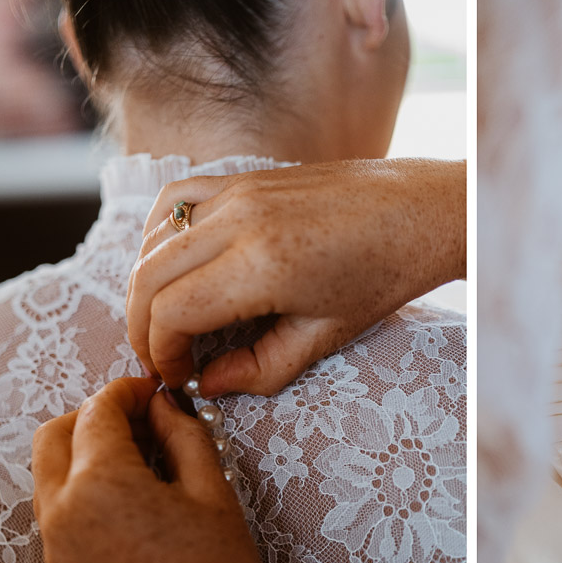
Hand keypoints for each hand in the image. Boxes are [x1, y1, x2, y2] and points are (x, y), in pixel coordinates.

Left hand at [32, 377, 307, 562]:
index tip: (153, 394)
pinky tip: (129, 493)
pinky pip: (55, 507)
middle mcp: (63, 512)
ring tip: (141, 457)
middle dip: (95, 415)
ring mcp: (55, 544)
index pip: (98, 410)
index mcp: (99, 485)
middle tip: (142, 418)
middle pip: (56, 433)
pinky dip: (80, 485)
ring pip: (49, 470)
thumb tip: (163, 407)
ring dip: (84, 450)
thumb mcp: (212, 491)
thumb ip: (181, 434)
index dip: (128, 392)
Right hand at [126, 158, 465, 396]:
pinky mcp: (242, 178)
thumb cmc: (382, 275)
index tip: (179, 377)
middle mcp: (240, 221)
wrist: (419, 211)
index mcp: (262, 264)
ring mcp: (238, 192)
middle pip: (148, 276)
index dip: (161, 353)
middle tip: (161, 359)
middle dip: (142, 327)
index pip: (171, 311)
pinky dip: (158, 236)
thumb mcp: (326, 336)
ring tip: (165, 321)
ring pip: (153, 238)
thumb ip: (261, 367)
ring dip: (146, 285)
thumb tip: (209, 384)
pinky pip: (175, 201)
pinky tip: (172, 266)